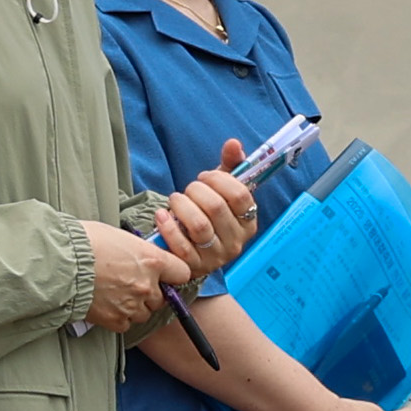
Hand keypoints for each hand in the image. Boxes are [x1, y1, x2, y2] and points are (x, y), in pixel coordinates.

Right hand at [82, 221, 187, 336]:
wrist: (59, 262)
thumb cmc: (85, 242)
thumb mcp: (120, 236)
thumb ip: (138, 250)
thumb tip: (141, 255)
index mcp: (152, 260)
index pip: (182, 273)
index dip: (173, 274)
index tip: (166, 274)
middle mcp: (147, 285)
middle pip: (161, 297)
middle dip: (149, 292)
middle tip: (130, 283)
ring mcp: (132, 305)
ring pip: (144, 313)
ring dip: (135, 306)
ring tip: (115, 294)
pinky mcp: (115, 320)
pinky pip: (126, 324)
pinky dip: (118, 317)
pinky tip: (106, 305)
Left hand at [160, 166, 259, 282]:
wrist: (194, 250)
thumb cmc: (209, 214)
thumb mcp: (222, 191)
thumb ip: (230, 165)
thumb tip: (233, 143)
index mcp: (248, 222)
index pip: (241, 195)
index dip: (219, 180)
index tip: (205, 177)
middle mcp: (236, 242)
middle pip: (216, 208)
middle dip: (196, 190)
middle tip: (189, 189)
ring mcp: (215, 257)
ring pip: (199, 226)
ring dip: (181, 206)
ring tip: (175, 200)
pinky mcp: (194, 266)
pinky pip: (181, 246)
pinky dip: (168, 227)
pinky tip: (162, 215)